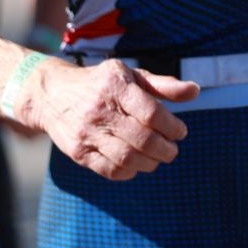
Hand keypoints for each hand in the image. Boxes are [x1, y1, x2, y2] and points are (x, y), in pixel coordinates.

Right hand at [32, 59, 199, 179]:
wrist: (52, 95)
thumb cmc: (101, 84)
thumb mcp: (130, 75)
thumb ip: (163, 85)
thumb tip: (195, 91)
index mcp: (116, 86)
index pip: (151, 113)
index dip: (172, 126)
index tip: (180, 132)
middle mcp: (100, 109)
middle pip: (142, 139)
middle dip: (165, 149)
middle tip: (172, 150)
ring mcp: (87, 133)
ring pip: (127, 158)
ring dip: (150, 163)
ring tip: (158, 158)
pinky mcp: (78, 152)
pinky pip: (109, 170)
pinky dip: (129, 172)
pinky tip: (137, 164)